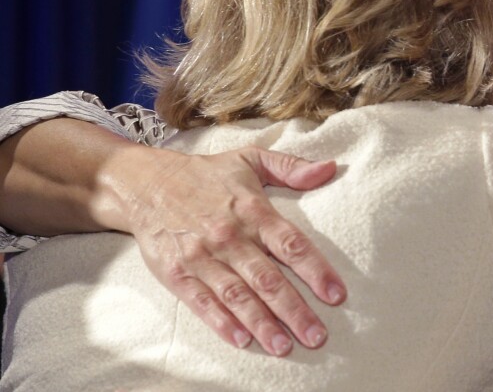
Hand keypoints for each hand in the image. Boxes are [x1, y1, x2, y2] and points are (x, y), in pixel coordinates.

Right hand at [95, 145, 345, 355]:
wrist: (145, 183)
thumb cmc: (206, 174)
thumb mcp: (250, 159)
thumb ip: (291, 167)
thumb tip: (330, 168)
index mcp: (252, 210)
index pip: (290, 244)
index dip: (315, 270)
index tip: (336, 295)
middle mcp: (229, 236)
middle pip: (267, 278)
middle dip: (294, 310)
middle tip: (317, 336)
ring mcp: (202, 256)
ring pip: (237, 295)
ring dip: (262, 323)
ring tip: (284, 346)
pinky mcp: (177, 273)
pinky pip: (202, 302)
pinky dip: (222, 322)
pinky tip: (242, 340)